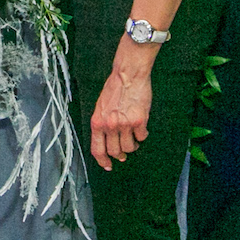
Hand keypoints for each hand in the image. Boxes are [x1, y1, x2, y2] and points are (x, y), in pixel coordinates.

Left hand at [89, 43, 154, 169]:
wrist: (128, 75)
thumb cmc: (114, 88)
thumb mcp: (100, 107)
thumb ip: (102, 124)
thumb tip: (106, 140)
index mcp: (97, 122)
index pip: (97, 149)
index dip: (102, 161)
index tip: (108, 165)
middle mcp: (109, 126)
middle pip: (114, 152)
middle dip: (120, 155)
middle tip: (124, 153)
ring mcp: (124, 124)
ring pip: (129, 147)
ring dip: (132, 146)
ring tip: (133, 138)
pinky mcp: (139, 121)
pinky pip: (141, 137)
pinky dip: (142, 135)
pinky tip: (141, 128)